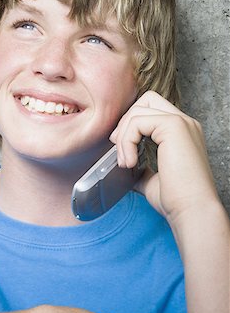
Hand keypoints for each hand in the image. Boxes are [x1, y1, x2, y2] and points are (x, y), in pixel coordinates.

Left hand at [109, 91, 219, 223]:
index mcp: (182, 132)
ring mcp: (181, 122)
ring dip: (124, 136)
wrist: (192, 212)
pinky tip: (130, 162)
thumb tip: (124, 166)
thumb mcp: (152, 178)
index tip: (122, 149)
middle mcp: (185, 122)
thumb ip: (140, 166)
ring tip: (126, 162)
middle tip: (120, 149)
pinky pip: (137, 121)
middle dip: (127, 121)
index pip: (151, 109)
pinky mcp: (174, 127)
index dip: (132, 124)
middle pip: (146, 100)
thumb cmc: (176, 200)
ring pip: (139, 109)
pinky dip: (127, 141)